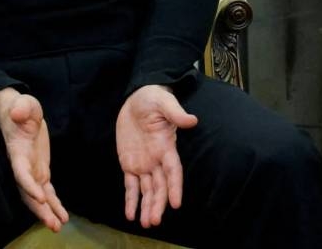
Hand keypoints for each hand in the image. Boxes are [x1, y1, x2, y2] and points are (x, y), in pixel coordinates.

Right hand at [0, 88, 67, 231]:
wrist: (19, 112)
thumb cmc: (21, 107)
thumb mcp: (23, 104)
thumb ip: (22, 108)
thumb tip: (19, 111)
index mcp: (18, 152)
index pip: (21, 172)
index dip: (28, 185)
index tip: (39, 196)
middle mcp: (23, 166)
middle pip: (29, 192)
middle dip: (40, 209)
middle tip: (52, 224)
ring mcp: (32, 170)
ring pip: (38, 197)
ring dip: (48, 212)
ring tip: (58, 227)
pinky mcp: (41, 171)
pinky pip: (47, 191)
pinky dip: (54, 204)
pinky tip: (62, 217)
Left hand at [116, 85, 197, 227]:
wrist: (136, 99)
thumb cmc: (153, 98)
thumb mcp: (164, 103)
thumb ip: (176, 113)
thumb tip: (192, 120)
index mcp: (166, 146)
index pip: (173, 171)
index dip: (175, 187)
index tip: (176, 203)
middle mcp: (156, 159)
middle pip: (160, 186)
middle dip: (158, 203)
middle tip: (154, 221)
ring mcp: (143, 163)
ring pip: (147, 190)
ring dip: (147, 206)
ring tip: (146, 223)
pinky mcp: (129, 163)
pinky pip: (130, 185)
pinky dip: (131, 200)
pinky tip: (131, 214)